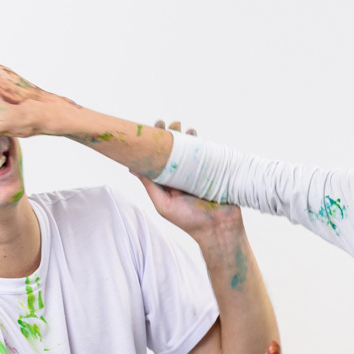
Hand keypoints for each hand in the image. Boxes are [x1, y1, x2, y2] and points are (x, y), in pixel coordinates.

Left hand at [133, 119, 242, 239]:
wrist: (220, 229)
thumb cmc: (190, 221)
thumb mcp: (164, 205)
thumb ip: (150, 186)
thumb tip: (133, 167)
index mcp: (169, 184)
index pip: (158, 160)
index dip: (154, 145)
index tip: (151, 131)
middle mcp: (182, 177)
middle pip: (173, 152)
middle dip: (170, 136)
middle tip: (168, 124)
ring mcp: (197, 173)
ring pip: (189, 151)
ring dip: (185, 137)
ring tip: (182, 127)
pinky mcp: (212, 172)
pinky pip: (204, 154)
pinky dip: (199, 143)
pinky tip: (194, 134)